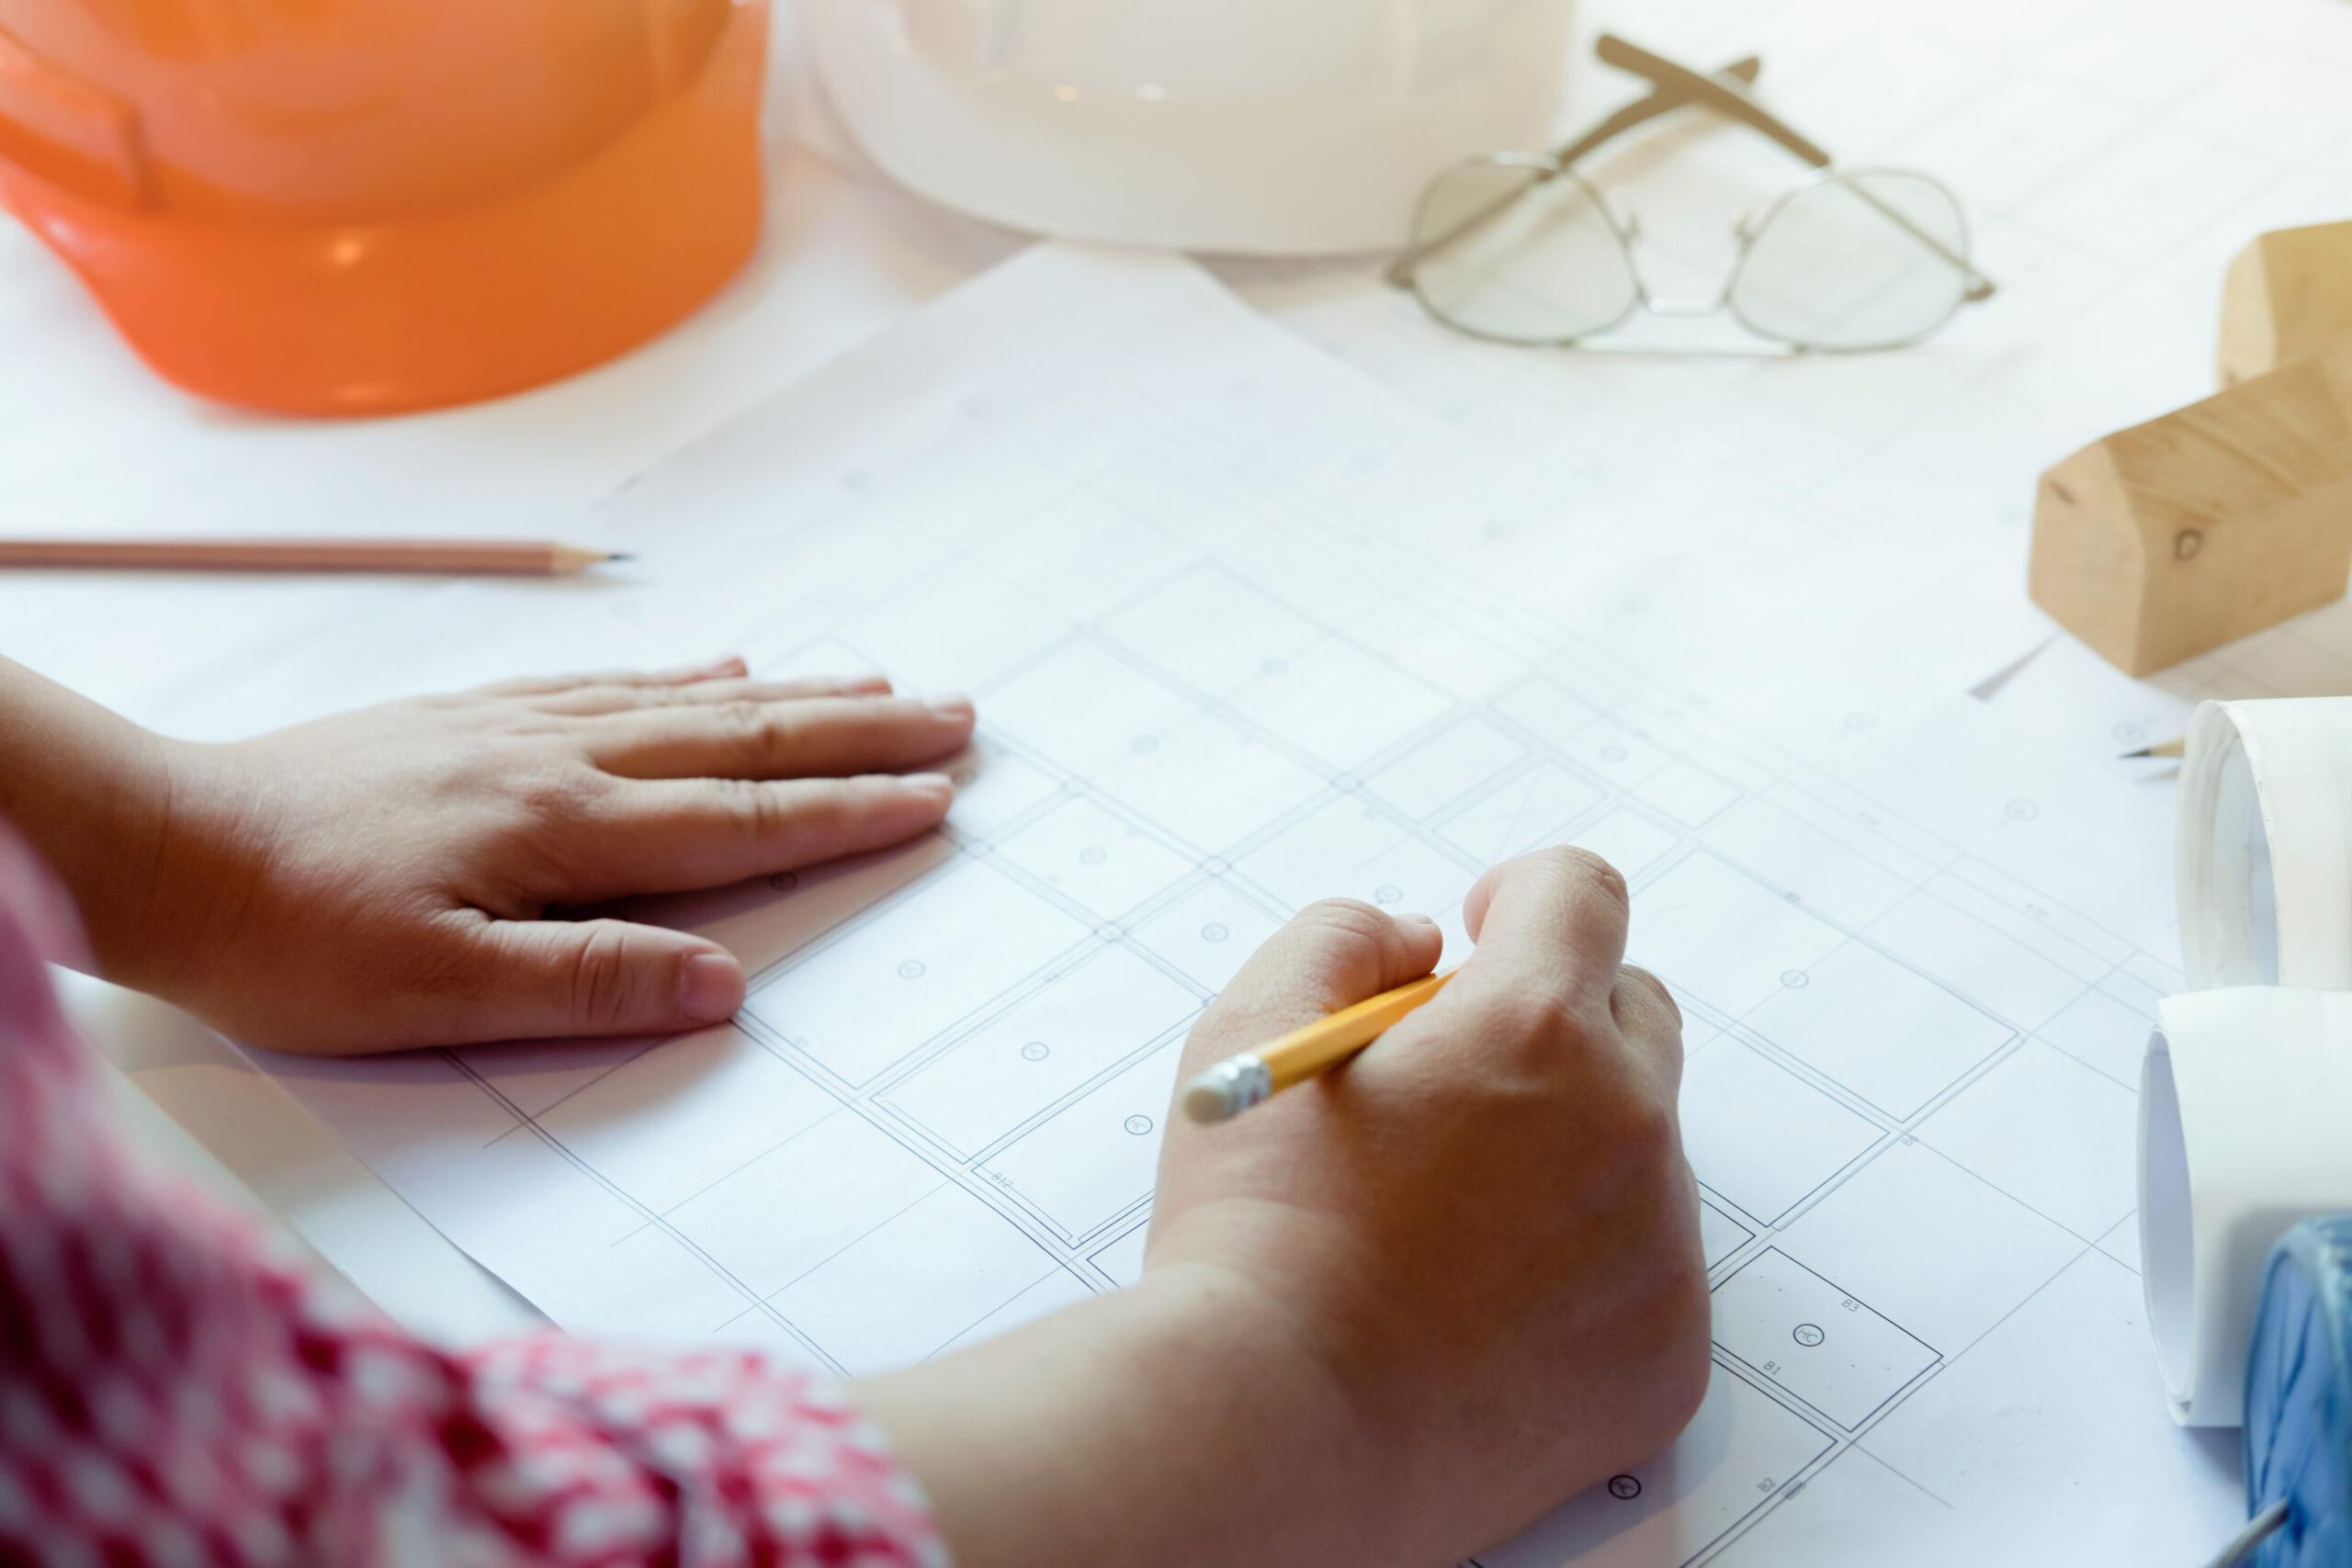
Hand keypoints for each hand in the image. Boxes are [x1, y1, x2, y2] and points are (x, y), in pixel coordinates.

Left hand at [1, 655, 971, 1052]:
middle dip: (858, 731)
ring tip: (876, 680)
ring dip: (794, 693)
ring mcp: (514, 728)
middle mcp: (555, 759)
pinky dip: (681, 677)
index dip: (846, 811)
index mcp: (561, 828)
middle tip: (956, 714)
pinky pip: (607, 684)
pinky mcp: (469, 719)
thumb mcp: (433, 995)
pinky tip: (719, 665)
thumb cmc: (284, 935)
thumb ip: (586, 983)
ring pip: (687, 702)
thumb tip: (723, 984)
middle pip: (741, 738)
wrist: (157, 843)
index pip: (739, 821)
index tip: (936, 798)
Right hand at [853, 849, 1707, 1567]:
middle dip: (1555, 1023)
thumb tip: (1419, 944)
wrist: (1279, 1429)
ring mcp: (1660, 1244)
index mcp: (1533, 1026)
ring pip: (1640, 1148)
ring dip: (1566, 1150)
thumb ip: (1344, 939)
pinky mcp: (1670, 1350)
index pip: (1583, 894)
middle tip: (1456, 1089)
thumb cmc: (1253, 1234)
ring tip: (1446, 1223)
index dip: (1525, 898)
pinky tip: (1481, 1306)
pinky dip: (1582, 1268)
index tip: (1485, 932)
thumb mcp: (1252, 1031)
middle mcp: (1625, 1122)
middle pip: (1633, 1015)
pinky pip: (1646, 1268)